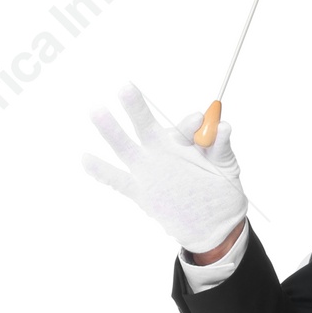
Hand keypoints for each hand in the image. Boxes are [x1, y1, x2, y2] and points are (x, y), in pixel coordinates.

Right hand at [82, 82, 247, 255]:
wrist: (210, 224)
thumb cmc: (218, 188)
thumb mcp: (225, 168)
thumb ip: (222, 148)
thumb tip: (222, 126)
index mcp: (184, 142)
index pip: (183, 127)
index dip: (189, 123)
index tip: (199, 119)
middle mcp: (162, 150)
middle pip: (146, 125)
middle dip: (135, 107)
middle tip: (126, 88)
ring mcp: (149, 169)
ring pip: (125, 147)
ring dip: (110, 129)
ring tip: (97, 111)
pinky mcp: (140, 190)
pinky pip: (116, 180)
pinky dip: (100, 171)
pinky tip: (86, 159)